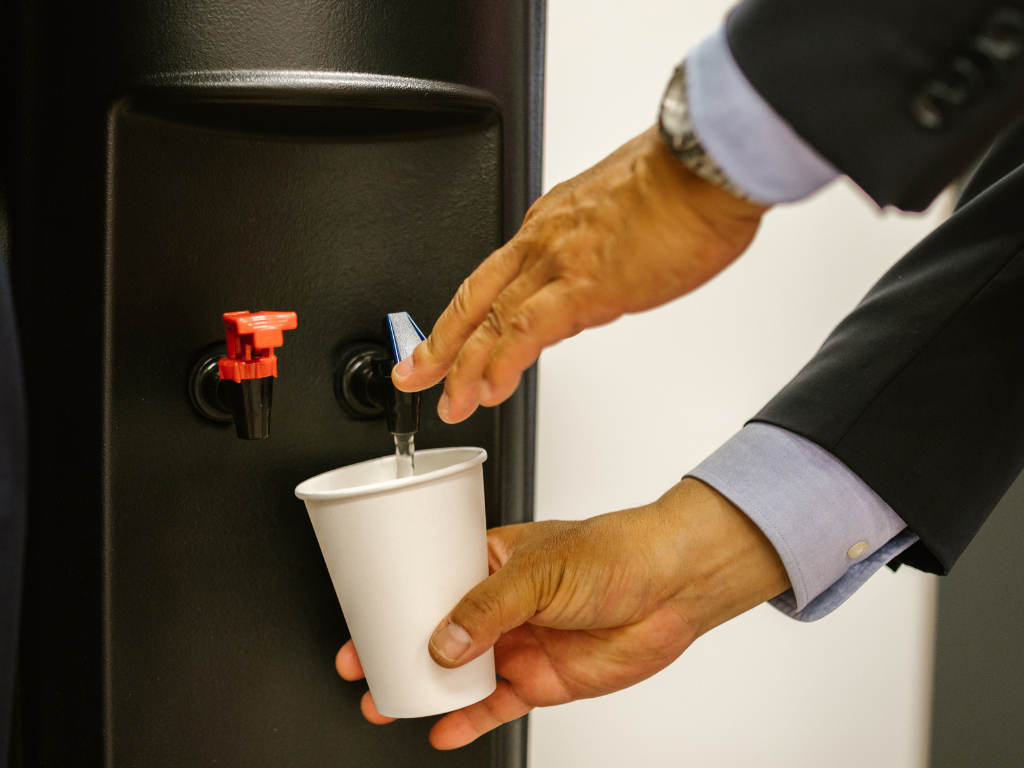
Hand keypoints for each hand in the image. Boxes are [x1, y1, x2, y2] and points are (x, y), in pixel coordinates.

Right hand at [335, 478, 789, 748]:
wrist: (673, 586)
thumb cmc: (616, 552)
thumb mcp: (540, 570)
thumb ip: (487, 609)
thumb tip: (443, 643)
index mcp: (493, 561)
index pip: (430, 579)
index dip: (394, 599)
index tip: (362, 616)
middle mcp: (502, 604)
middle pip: (438, 631)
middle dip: (398, 649)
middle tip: (363, 665)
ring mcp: (520, 643)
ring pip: (460, 672)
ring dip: (425, 689)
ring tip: (389, 702)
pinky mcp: (541, 679)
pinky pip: (495, 704)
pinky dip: (468, 719)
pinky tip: (444, 728)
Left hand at [391, 125, 768, 422]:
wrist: (707, 164)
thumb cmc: (684, 185)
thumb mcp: (627, 217)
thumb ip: (605, 252)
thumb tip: (606, 279)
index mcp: (552, 223)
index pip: (498, 277)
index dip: (474, 314)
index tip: (462, 339)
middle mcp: (544, 240)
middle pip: (476, 297)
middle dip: (441, 342)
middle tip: (416, 374)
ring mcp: (558, 263)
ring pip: (490, 320)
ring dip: (463, 367)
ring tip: (450, 402)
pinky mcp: (583, 287)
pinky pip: (524, 332)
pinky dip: (501, 364)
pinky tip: (490, 390)